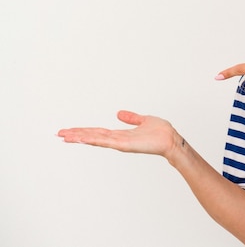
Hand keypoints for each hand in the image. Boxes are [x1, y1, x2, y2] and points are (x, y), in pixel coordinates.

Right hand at [58, 110, 180, 160]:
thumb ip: (131, 118)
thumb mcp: (144, 121)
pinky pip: (107, 141)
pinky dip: (94, 139)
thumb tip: (119, 113)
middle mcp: (118, 140)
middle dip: (76, 135)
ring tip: (65, 136)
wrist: (172, 140)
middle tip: (59, 134)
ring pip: (96, 139)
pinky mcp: (125, 145)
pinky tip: (83, 138)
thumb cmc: (161, 133)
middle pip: (93, 136)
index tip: (70, 130)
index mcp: (121, 134)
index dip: (84, 131)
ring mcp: (120, 143)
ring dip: (80, 137)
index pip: (98, 132)